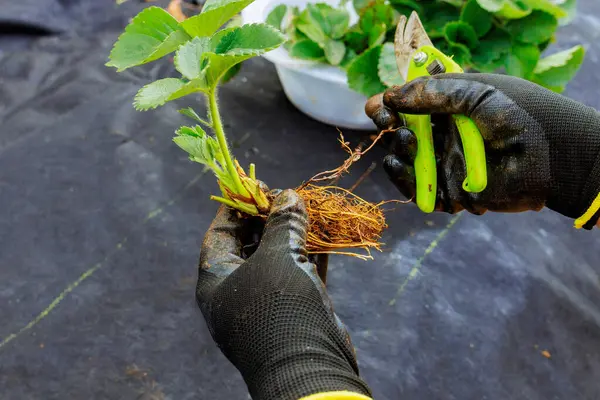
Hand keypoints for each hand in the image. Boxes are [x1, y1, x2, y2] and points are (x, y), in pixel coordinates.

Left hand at [196, 190, 371, 399]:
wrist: (309, 368)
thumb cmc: (279, 307)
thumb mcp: (278, 257)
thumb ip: (283, 224)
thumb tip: (289, 196)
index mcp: (216, 281)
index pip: (220, 234)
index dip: (237, 207)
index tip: (256, 186)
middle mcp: (236, 292)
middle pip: (249, 245)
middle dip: (269, 219)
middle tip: (288, 198)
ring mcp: (265, 304)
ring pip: (277, 259)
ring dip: (294, 236)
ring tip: (309, 211)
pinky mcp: (293, 311)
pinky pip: (298, 276)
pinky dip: (310, 257)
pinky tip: (325, 237)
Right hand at [366, 73, 599, 228]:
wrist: (549, 158)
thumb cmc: (518, 116)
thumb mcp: (476, 93)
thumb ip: (433, 93)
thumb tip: (389, 96)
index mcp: (451, 109)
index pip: (410, 106)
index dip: (390, 106)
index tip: (380, 107)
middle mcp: (445, 136)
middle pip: (402, 132)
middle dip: (391, 126)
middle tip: (390, 123)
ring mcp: (445, 164)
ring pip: (405, 161)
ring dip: (397, 150)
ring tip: (408, 142)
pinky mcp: (448, 192)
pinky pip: (415, 189)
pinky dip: (401, 179)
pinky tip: (396, 164)